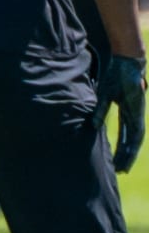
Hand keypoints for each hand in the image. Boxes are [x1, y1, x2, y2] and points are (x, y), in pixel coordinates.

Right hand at [93, 54, 145, 171]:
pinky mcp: (138, 110)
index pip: (124, 134)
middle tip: (121, 170)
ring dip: (130, 153)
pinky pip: (137, 130)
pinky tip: (126, 150)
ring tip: (124, 166)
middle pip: (131, 140)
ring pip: (136, 139)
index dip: (121, 148)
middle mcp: (134, 115)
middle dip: (126, 155)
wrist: (127, 62)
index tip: (117, 161)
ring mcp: (138, 113)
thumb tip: (94, 125)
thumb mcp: (104, 96)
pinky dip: (132, 141)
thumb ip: (100, 110)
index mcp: (127, 112)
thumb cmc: (115, 75)